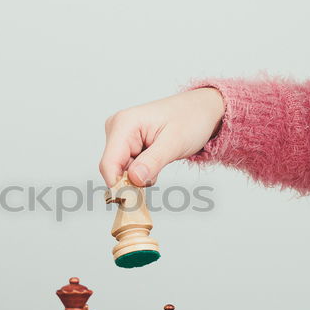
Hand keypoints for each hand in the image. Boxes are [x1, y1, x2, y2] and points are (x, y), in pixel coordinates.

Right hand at [99, 88, 224, 187]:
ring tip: (161, 161)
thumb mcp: (175, 142)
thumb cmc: (191, 118)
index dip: (119, 184)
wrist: (201, 110)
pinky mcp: (126, 144)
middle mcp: (117, 128)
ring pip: (120, 170)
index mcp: (124, 123)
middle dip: (133, 180)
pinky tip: (156, 161)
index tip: (135, 198)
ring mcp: (120, 136)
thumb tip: (134, 179)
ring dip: (139, 176)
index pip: (109, 164)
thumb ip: (153, 161)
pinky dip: (141, 172)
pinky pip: (127, 167)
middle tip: (157, 174)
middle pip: (113, 169)